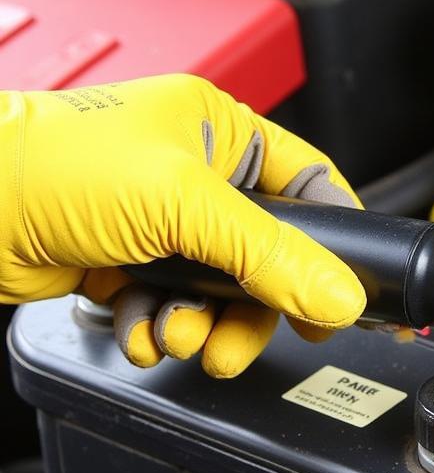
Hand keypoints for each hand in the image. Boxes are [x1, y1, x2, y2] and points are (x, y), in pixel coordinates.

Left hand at [0, 76, 365, 375]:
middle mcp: (197, 175)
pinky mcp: (131, 263)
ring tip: (180, 335)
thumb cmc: (51, 165)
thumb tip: (338, 294)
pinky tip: (142, 330)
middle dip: (252, 308)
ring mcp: (162, 222)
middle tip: (240, 340)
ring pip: (220, 291)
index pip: (308, 186)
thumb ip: (269, 253)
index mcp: (222, 132)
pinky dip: (161, 328)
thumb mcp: (181, 202)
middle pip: (266, 256)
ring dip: (203, 325)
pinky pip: (175, 307)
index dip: (331, 243)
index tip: (344, 292)